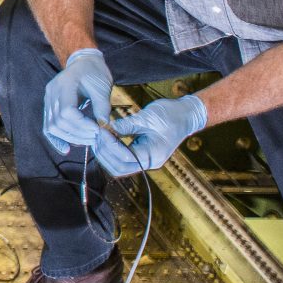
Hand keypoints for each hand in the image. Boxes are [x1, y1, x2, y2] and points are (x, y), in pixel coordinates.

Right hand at [41, 48, 113, 153]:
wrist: (84, 62)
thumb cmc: (95, 72)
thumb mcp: (102, 87)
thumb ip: (102, 107)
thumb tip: (104, 128)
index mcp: (65, 83)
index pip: (66, 111)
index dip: (82, 124)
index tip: (97, 129)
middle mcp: (52, 92)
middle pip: (58, 122)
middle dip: (78, 133)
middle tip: (96, 137)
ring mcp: (48, 99)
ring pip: (52, 127)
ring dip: (70, 138)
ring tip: (88, 140)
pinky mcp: (49, 107)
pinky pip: (48, 127)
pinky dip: (56, 139)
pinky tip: (66, 149)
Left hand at [92, 95, 207, 177]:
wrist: (186, 115)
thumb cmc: (170, 114)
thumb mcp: (147, 117)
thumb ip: (126, 125)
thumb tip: (106, 128)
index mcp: (153, 155)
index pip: (125, 157)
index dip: (110, 145)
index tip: (101, 130)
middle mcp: (150, 162)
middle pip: (119, 168)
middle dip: (105, 153)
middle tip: (96, 135)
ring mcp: (146, 161)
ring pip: (119, 167)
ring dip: (106, 154)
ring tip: (99, 137)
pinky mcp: (142, 156)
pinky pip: (123, 160)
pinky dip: (112, 152)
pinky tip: (106, 139)